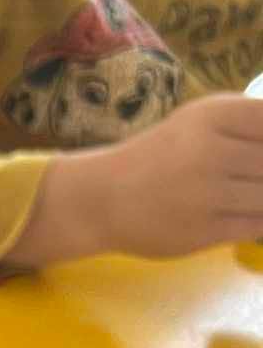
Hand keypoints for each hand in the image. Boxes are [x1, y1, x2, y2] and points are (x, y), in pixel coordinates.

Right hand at [73, 94, 262, 260]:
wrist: (101, 198)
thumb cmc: (160, 156)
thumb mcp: (200, 122)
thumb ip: (249, 123)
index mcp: (213, 115)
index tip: (258, 161)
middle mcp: (211, 151)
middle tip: (253, 179)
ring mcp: (207, 194)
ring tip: (247, 195)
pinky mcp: (203, 231)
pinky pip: (257, 226)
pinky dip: (261, 223)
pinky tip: (250, 216)